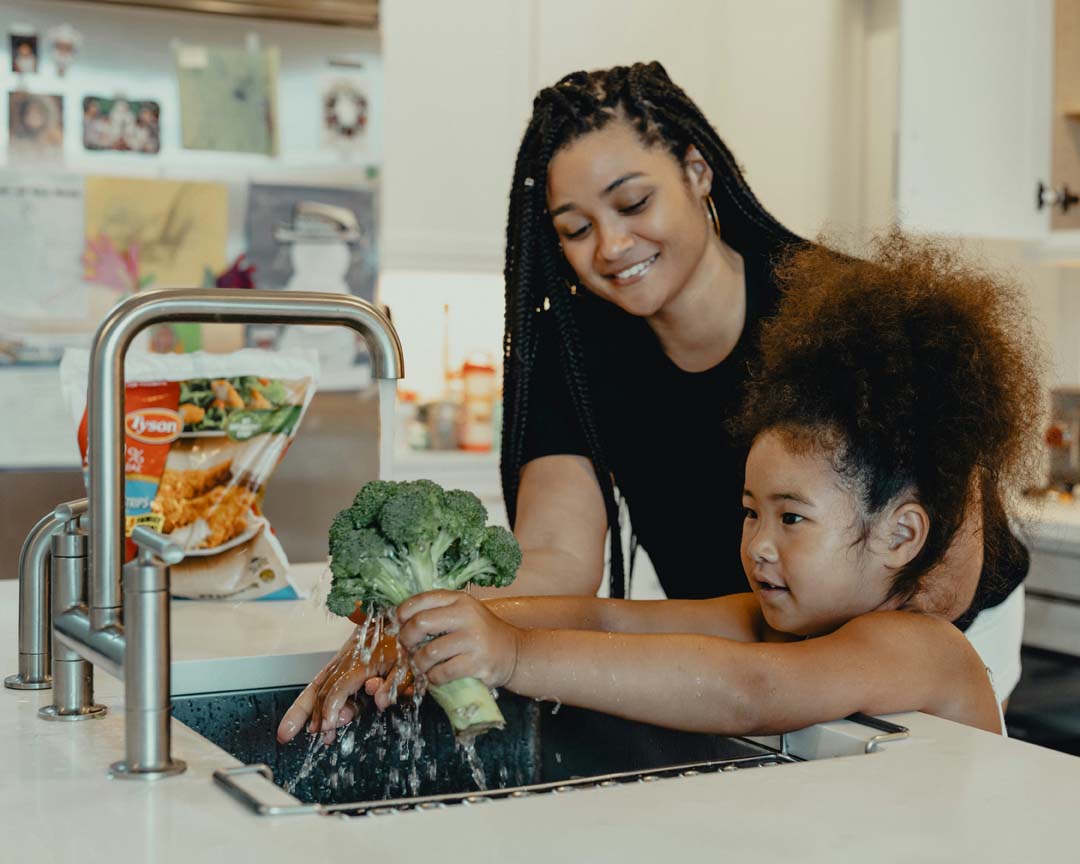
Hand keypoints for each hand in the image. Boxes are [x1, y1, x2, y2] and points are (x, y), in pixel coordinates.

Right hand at [275, 626, 396, 744]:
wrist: (399, 616)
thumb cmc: (405, 641)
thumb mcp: (407, 663)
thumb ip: (393, 684)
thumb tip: (379, 701)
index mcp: (360, 663)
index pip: (338, 690)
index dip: (330, 710)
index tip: (326, 727)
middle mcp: (345, 662)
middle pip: (317, 688)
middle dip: (301, 713)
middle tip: (286, 733)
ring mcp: (342, 661)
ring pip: (316, 685)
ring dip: (303, 708)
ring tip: (295, 730)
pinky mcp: (344, 661)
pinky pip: (325, 681)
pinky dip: (315, 698)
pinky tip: (317, 716)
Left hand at [392, 590, 519, 700]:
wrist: (513, 652)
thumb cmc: (480, 634)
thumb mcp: (463, 613)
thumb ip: (437, 613)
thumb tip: (399, 624)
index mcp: (459, 600)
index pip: (421, 600)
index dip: (402, 613)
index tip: (399, 625)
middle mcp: (466, 615)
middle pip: (420, 623)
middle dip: (406, 639)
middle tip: (408, 648)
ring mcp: (473, 639)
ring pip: (428, 653)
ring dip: (419, 663)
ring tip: (423, 666)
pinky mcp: (477, 663)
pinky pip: (442, 673)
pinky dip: (433, 678)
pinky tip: (437, 676)